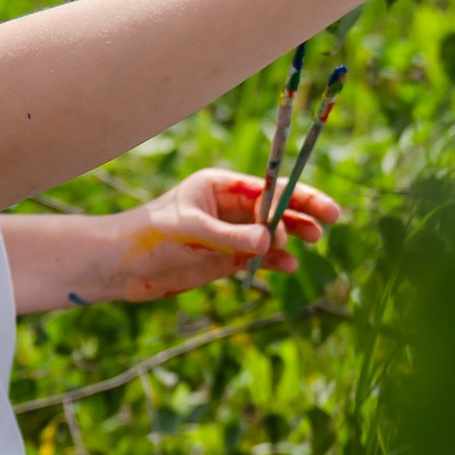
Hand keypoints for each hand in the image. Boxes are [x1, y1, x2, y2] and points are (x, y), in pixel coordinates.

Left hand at [96, 165, 343, 300]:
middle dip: (303, 211)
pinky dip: (276, 260)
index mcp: (220, 187)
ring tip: (313, 242)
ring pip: (272, 231)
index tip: (310, 212)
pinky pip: (259, 256)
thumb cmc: (149, 236)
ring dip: (293, 235)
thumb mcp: (190, 232)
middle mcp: (229, 207)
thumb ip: (229, 236)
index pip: (266, 187)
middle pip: (276, 206)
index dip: (293, 197)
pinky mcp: (226, 258)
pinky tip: (288, 266)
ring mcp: (230, 233)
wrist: (123, 267)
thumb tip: (270, 239)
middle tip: (332, 218)